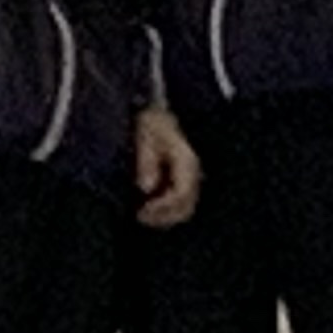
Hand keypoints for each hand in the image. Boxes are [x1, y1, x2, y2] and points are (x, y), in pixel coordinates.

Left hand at [133, 104, 201, 228]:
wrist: (159, 113)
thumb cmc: (152, 122)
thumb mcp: (145, 135)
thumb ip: (146, 161)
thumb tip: (146, 187)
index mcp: (186, 161)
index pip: (181, 194)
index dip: (162, 207)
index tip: (142, 212)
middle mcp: (192, 172)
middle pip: (186, 207)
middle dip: (163, 218)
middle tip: (140, 217)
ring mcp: (190, 177)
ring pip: (184, 208)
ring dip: (164, 216)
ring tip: (142, 215)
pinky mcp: (183, 180)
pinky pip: (179, 202)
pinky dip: (164, 209)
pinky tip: (147, 207)